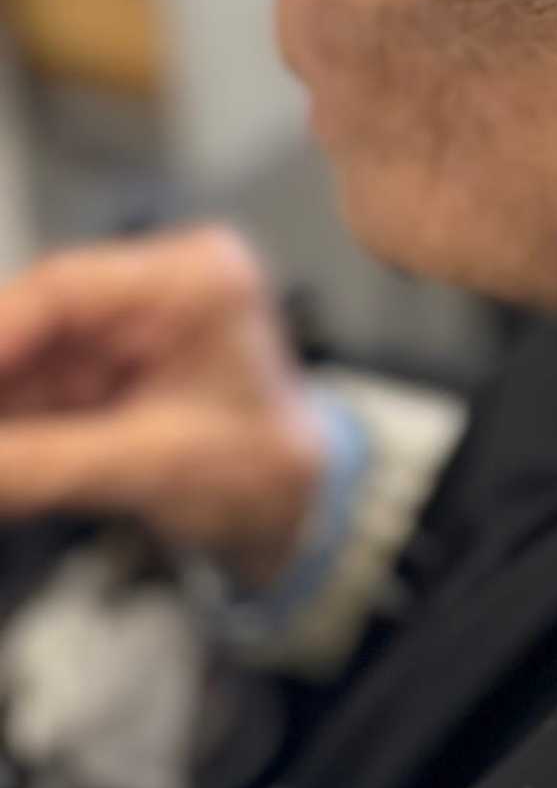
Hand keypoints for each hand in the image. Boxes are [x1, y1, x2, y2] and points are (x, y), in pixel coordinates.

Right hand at [0, 224, 327, 584]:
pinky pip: (30, 393)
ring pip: (21, 361)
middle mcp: (157, 288)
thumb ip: (43, 462)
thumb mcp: (152, 465)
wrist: (295, 509)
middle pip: (32, 321)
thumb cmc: (260, 470)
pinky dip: (6, 432)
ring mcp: (127, 328)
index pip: (64, 286)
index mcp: (194, 278)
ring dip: (0, 411)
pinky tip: (4, 457)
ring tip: (1, 456)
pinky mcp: (104, 370)